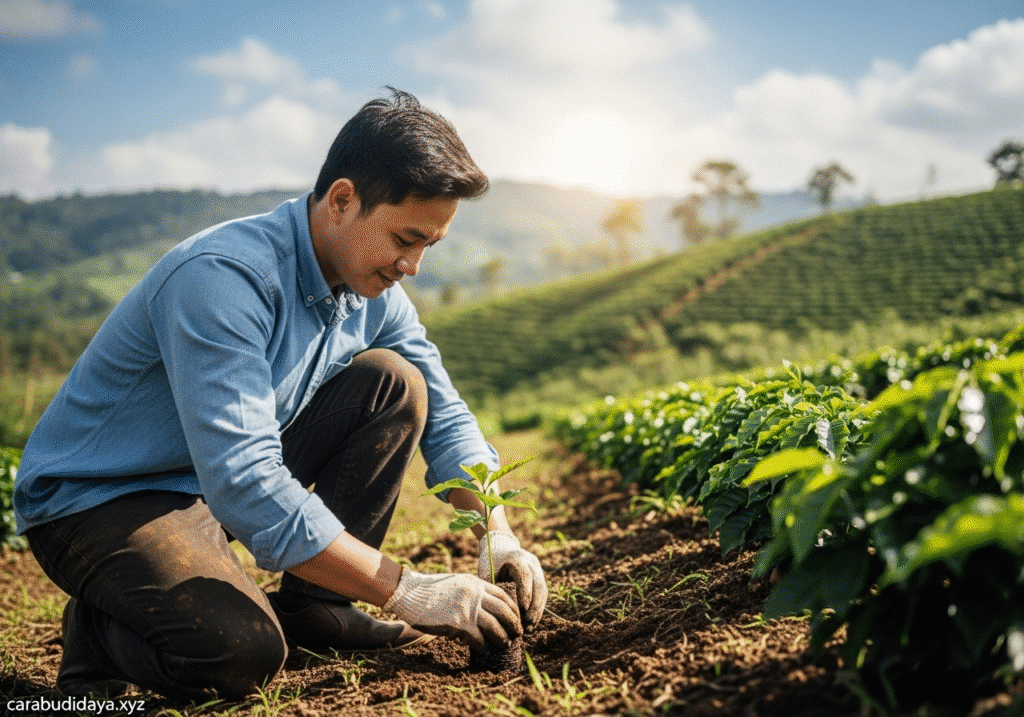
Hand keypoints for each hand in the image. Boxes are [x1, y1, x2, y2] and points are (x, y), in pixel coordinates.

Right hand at [383, 568, 520, 653]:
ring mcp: (467, 608)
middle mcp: (474, 593)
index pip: (502, 595)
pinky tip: (485, 650)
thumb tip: (483, 610)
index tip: (516, 617)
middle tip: (517, 633)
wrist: (409, 593)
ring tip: (505, 643)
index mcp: (474, 583)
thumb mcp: (455, 583)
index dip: (512, 608)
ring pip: (494, 626)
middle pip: (503, 610)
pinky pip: (478, 638)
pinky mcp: (458, 623)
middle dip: (513, 623)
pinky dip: (483, 646)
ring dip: (502, 637)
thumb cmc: (429, 591)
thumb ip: (471, 592)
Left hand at [478, 530, 547, 628]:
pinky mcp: (539, 575)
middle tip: (527, 624)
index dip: (525, 593)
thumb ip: (493, 587)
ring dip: (538, 610)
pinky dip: (537, 607)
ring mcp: (537, 568)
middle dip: (534, 607)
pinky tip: (531, 621)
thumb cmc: (490, 561)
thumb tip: (496, 613)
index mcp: (516, 558)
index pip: (525, 576)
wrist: (500, 545)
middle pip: (538, 585)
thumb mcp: (488, 571)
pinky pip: (542, 593)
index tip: (522, 610)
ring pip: (543, 591)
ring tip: (530, 627)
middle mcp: (530, 562)